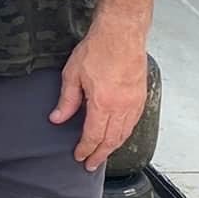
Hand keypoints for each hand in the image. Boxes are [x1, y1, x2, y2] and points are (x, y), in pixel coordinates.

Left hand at [51, 21, 147, 170]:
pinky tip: (119, 136)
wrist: (121, 33)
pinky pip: (134, 122)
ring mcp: (134, 102)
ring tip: (103, 154)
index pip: (93, 136)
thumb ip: (66, 100)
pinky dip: (125, 134)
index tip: (79, 156)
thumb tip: (57, 118)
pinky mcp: (141, 96)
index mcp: (103, 104)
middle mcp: (121, 107)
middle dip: (100, 155)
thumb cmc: (98, 49)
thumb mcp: (72, 74)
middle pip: (111, 140)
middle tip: (91, 164)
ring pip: (124, 134)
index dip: (85, 149)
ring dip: (113, 147)